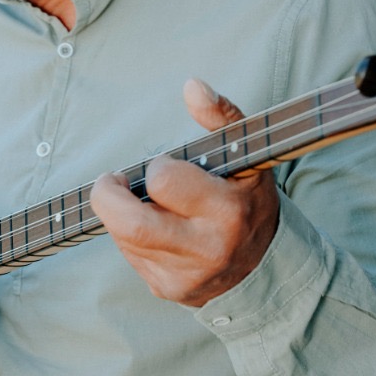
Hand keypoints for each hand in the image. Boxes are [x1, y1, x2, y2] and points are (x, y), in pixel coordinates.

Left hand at [91, 79, 279, 305]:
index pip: (165, 183)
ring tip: (138, 202)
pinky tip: (153, 229)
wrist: (267, 266)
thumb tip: (192, 85)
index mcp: (229, 211)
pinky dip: (131, 239)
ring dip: (121, 216)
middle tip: (111, 182)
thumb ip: (221, 116)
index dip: (158, 169)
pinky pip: (131, 258)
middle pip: (132, 225)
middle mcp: (208, 250)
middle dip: (108, 197)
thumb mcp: (246, 155)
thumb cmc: (248, 199)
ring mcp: (187, 276)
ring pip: (126, 240)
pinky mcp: (169, 290)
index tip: (164, 166)